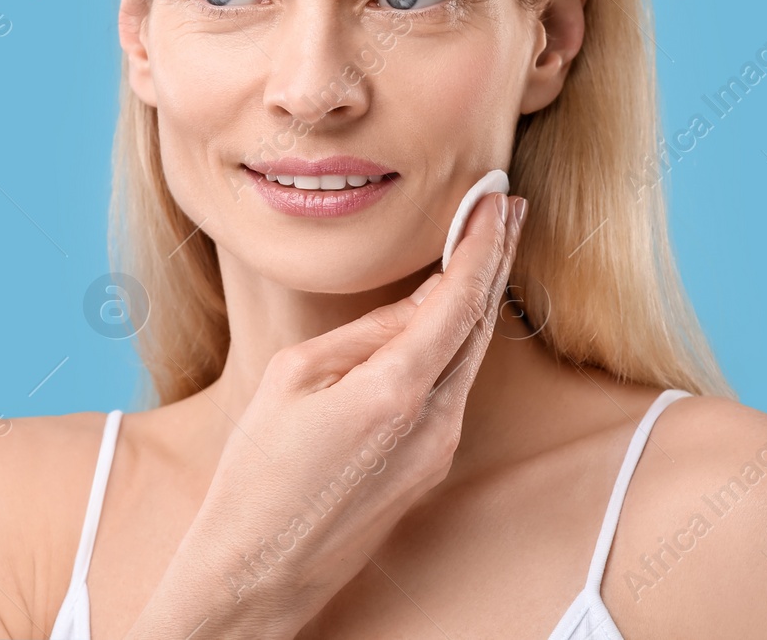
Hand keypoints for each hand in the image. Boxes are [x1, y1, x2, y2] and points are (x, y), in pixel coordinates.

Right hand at [125, 191, 528, 639]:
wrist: (259, 569)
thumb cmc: (258, 471)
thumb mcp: (295, 378)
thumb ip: (366, 335)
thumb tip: (417, 304)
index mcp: (396, 390)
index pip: (458, 298)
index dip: (481, 242)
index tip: (495, 196)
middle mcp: (434, 421)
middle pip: (480, 324)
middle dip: (496, 260)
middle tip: (508, 206)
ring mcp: (438, 449)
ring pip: (471, 357)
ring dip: (481, 298)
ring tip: (487, 246)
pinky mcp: (430, 468)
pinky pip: (453, 389)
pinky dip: (458, 341)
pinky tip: (450, 314)